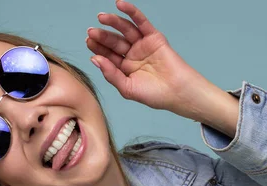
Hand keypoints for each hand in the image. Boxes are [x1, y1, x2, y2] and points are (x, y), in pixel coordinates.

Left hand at [86, 0, 208, 112]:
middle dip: (102, 36)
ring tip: (102, 18)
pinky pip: (141, 22)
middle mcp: (132, 55)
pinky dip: (131, 12)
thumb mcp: (128, 88)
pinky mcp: (153, 37)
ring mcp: (143, 45)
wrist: (177, 92)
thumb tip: (95, 59)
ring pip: (125, 30)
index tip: (89, 42)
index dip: (98, 48)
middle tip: (92, 31)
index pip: (108, 55)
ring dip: (113, 22)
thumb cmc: (155, 95)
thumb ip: (111, 74)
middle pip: (114, 42)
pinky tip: (120, 4)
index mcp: (125, 68)